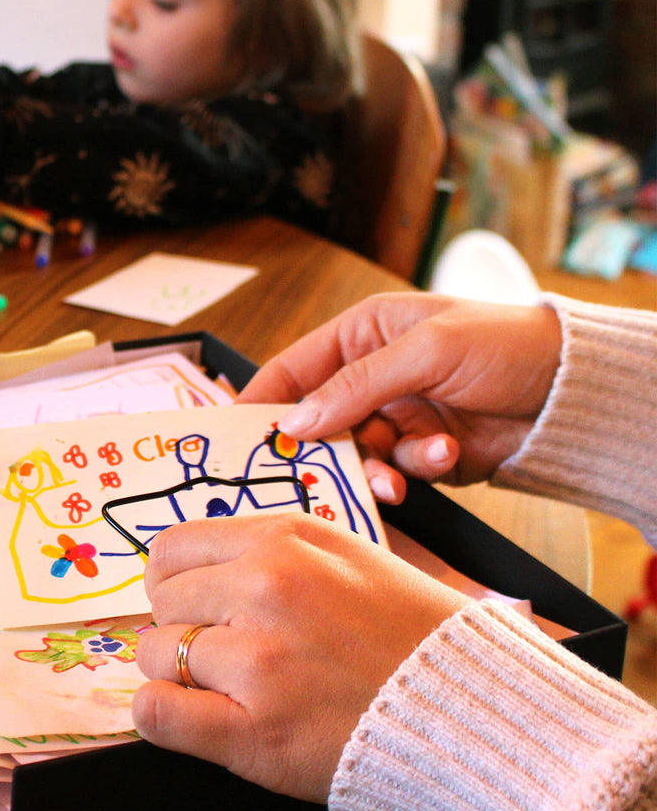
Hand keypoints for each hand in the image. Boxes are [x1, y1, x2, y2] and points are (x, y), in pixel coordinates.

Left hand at [133, 514, 466, 801]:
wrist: (472, 713)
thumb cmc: (409, 636)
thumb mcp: (345, 556)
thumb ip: (270, 553)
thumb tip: (195, 570)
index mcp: (286, 540)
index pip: (172, 549)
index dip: (174, 581)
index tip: (190, 604)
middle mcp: (267, 587)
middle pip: (161, 600)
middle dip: (179, 626)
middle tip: (218, 650)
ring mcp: (260, 659)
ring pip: (155, 654)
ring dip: (177, 673)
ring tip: (224, 687)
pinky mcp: (256, 731)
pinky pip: (156, 712)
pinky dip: (161, 716)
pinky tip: (193, 718)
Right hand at [237, 293, 561, 502]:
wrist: (573, 391)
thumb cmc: (502, 344)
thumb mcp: (424, 353)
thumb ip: (355, 388)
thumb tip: (293, 423)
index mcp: (362, 335)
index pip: (293, 369)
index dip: (263, 401)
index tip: (238, 438)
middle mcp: (372, 377)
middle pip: (319, 423)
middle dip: (324, 449)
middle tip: (321, 473)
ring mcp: (396, 417)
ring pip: (356, 455)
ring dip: (375, 467)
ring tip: (398, 474)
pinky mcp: (421, 453)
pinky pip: (396, 472)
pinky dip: (414, 469)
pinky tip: (445, 451)